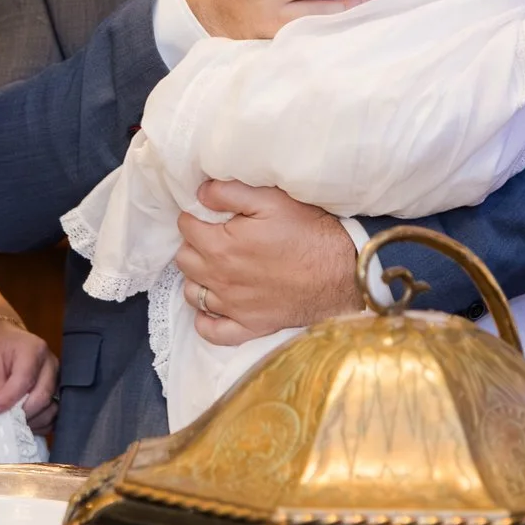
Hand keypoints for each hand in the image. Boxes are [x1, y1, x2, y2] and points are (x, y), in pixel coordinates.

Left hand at [0, 315, 58, 433]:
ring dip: (31, 420)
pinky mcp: (56, 391)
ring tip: (11, 421)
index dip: (7, 399)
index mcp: (34, 349)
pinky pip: (53, 414)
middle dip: (21, 413)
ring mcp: (56, 378)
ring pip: (50, 408)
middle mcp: (51, 364)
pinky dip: (39, 423)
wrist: (5, 339)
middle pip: (41, 397)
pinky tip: (23, 422)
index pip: (24, 381)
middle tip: (2, 420)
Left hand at [177, 181, 359, 346]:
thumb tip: (199, 194)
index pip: (185, 228)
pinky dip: (206, 320)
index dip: (194, 217)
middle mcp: (220, 279)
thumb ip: (229, 193)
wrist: (341, 272)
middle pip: (184, 260)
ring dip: (198, 278)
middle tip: (213, 237)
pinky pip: (212, 332)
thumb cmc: (307, 231)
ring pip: (193, 293)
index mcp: (221, 246)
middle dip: (193, 245)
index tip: (207, 215)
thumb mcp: (271, 199)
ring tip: (215, 267)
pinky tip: (214, 307)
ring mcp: (233, 307)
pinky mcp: (249, 326)